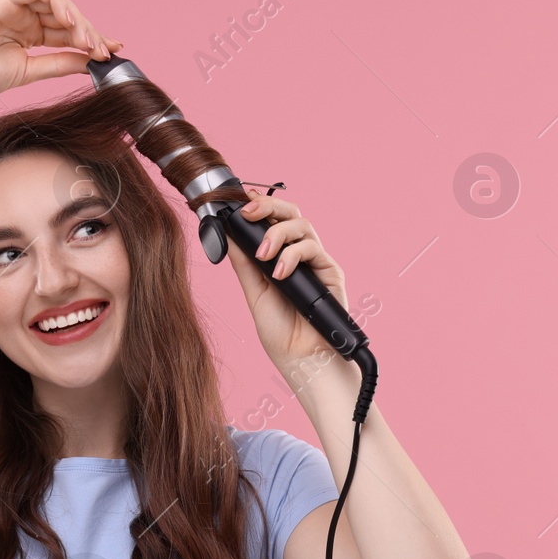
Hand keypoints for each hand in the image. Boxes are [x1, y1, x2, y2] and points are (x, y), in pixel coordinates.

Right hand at [0, 0, 123, 103]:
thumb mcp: (30, 71)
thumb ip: (60, 63)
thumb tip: (91, 63)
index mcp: (31, 35)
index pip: (68, 32)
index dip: (92, 40)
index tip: (114, 52)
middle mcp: (26, 17)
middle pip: (67, 16)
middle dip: (90, 32)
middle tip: (104, 51)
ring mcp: (16, 6)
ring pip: (56, 0)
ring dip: (77, 17)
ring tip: (88, 40)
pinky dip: (57, 0)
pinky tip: (69, 19)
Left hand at [224, 188, 349, 371]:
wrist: (301, 358)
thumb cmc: (280, 331)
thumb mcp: (253, 291)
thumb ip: (243, 262)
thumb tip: (227, 233)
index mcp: (279, 257)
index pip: (271, 221)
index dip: (258, 206)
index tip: (240, 200)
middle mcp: (298, 254)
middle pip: (290, 213)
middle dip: (269, 206)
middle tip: (249, 212)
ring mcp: (315, 261)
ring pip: (302, 225)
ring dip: (278, 233)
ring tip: (265, 255)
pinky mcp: (330, 271)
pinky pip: (313, 248)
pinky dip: (293, 255)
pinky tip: (280, 273)